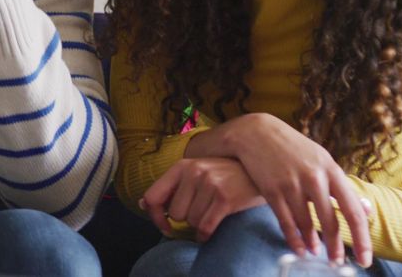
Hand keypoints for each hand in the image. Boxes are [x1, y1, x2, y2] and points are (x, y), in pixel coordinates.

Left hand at [140, 157, 265, 241]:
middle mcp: (194, 171)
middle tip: (200, 211)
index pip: (153, 196)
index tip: (165, 226)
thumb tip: (143, 203)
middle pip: (175, 214)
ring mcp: (210, 183)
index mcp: (182, 165)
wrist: (258, 172)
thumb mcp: (196, 173)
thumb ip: (171, 186)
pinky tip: (209, 231)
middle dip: (186, 219)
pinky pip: (205, 227)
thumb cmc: (225, 176)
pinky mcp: (225, 198)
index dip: (155, 217)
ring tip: (211, 212)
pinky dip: (206, 235)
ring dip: (199, 224)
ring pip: (191, 222)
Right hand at [223, 113, 371, 266]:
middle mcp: (313, 177)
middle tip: (338, 263)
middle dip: (335, 247)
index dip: (361, 238)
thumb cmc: (293, 148)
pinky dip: (293, 239)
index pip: (352, 210)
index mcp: (331, 170)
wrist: (256, 132)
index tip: (365, 258)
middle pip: (330, 222)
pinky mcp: (271, 189)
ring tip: (317, 254)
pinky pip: (286, 221)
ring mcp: (291, 184)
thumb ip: (342, 186)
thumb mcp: (322, 160)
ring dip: (313, 244)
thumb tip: (367, 209)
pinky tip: (299, 248)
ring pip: (306, 224)